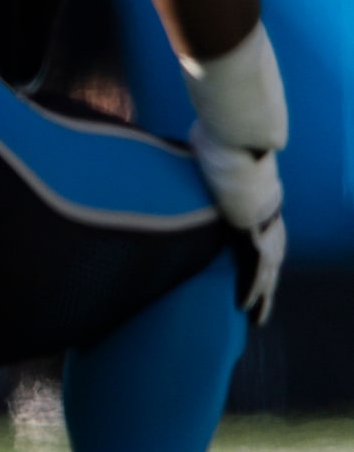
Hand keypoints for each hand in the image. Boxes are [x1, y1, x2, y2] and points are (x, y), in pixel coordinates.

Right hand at [193, 125, 283, 322]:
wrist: (237, 138)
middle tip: (261, 302)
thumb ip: (199, 154)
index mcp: (255, 196)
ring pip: (267, 267)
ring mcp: (263, 223)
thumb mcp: (206, 149)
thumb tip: (180, 145)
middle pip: (271, 254)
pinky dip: (252, 289)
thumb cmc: (219, 135)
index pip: (261, 230)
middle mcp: (266, 212)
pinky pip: (255, 269)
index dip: (259, 250)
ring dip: (262, 294)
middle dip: (267, 279)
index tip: (253, 266)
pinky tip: (246, 307)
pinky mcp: (255, 233)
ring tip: (256, 316)